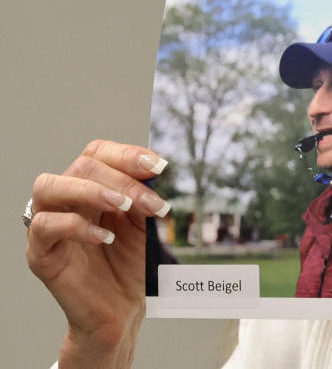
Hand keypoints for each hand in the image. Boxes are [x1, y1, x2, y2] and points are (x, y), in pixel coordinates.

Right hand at [25, 140, 170, 367]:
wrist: (123, 310)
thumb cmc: (132, 265)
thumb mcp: (145, 223)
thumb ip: (145, 196)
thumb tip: (155, 169)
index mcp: (91, 187)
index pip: (97, 153)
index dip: (127, 154)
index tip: (158, 166)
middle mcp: (66, 200)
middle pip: (81, 165)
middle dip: (123, 179)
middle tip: (151, 202)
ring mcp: (49, 225)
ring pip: (49, 186)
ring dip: (92, 190)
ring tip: (124, 207)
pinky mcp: (41, 253)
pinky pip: (45, 227)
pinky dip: (77, 226)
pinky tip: (104, 237)